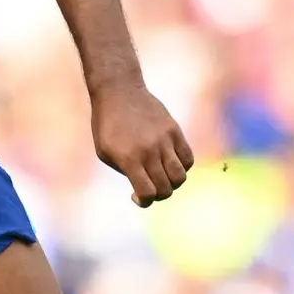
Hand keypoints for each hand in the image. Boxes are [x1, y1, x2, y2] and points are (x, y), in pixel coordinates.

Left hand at [89, 80, 193, 206]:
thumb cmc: (107, 125)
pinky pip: (188, 158)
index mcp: (129, 158)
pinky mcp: (174, 130)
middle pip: (166, 188)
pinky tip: (169, 162)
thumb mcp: (105, 152)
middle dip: (158, 195)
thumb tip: (146, 187)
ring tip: (161, 175)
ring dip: (172, 183)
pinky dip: (183, 167)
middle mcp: (149, 151)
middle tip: (149, 186)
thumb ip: (126, 172)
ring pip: (180, 176)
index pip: (148, 193)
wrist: (119, 91)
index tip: (136, 196)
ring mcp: (164, 140)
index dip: (144, 201)